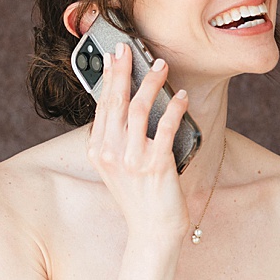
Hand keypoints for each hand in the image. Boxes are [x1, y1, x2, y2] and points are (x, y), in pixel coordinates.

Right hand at [88, 41, 190, 244]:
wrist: (152, 231)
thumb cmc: (140, 198)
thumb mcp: (118, 167)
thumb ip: (117, 139)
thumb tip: (128, 103)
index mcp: (98, 151)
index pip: (101, 106)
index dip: (108, 77)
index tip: (114, 56)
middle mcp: (111, 153)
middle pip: (114, 101)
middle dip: (122, 70)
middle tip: (130, 48)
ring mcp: (132, 159)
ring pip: (137, 108)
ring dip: (150, 82)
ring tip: (161, 67)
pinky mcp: (156, 165)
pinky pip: (165, 126)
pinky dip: (174, 107)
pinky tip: (181, 97)